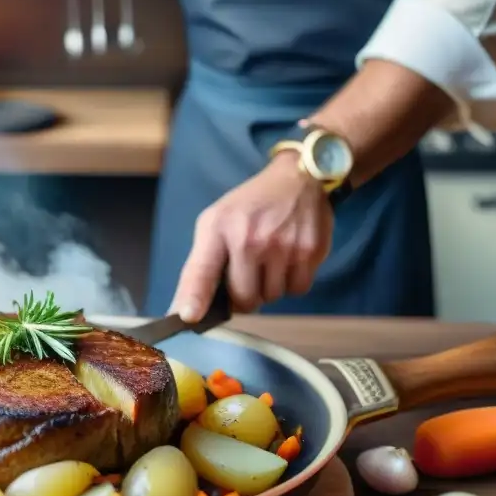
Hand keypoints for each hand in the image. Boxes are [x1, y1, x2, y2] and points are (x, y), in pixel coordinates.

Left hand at [168, 153, 333, 321]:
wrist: (296, 177)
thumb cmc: (249, 206)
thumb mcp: (215, 223)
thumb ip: (200, 267)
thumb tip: (185, 313)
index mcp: (219, 228)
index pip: (202, 270)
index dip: (195, 298)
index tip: (189, 318)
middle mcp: (251, 238)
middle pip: (244, 299)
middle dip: (244, 295)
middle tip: (248, 274)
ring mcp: (283, 245)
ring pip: (272, 297)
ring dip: (269, 288)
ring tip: (270, 260)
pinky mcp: (311, 250)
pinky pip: (298, 289)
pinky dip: (292, 282)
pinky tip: (288, 259)